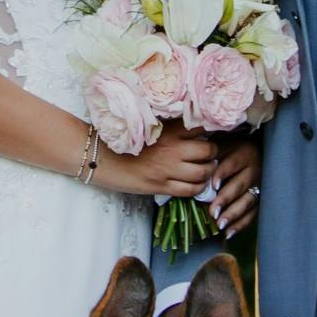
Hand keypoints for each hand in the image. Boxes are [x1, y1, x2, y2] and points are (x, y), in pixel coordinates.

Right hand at [96, 123, 221, 200]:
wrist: (101, 158)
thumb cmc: (122, 139)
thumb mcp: (147, 126)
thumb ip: (169, 126)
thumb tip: (193, 126)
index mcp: (169, 130)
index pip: (202, 126)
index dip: (213, 128)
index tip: (215, 131)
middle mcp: (173, 148)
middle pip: (209, 150)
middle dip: (213, 153)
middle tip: (209, 154)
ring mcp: (168, 169)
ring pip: (203, 172)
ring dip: (208, 171)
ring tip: (205, 169)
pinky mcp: (162, 186)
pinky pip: (191, 190)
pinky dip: (198, 188)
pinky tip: (196, 184)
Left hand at [206, 134, 260, 237]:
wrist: (258, 153)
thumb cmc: (233, 150)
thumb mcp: (224, 146)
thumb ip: (211, 154)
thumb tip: (193, 165)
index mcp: (243, 154)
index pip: (232, 164)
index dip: (222, 174)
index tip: (213, 185)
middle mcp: (253, 170)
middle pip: (239, 186)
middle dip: (225, 200)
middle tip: (212, 212)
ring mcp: (259, 186)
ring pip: (247, 202)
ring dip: (233, 214)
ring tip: (219, 224)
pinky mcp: (261, 199)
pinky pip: (252, 214)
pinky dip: (241, 224)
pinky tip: (228, 233)